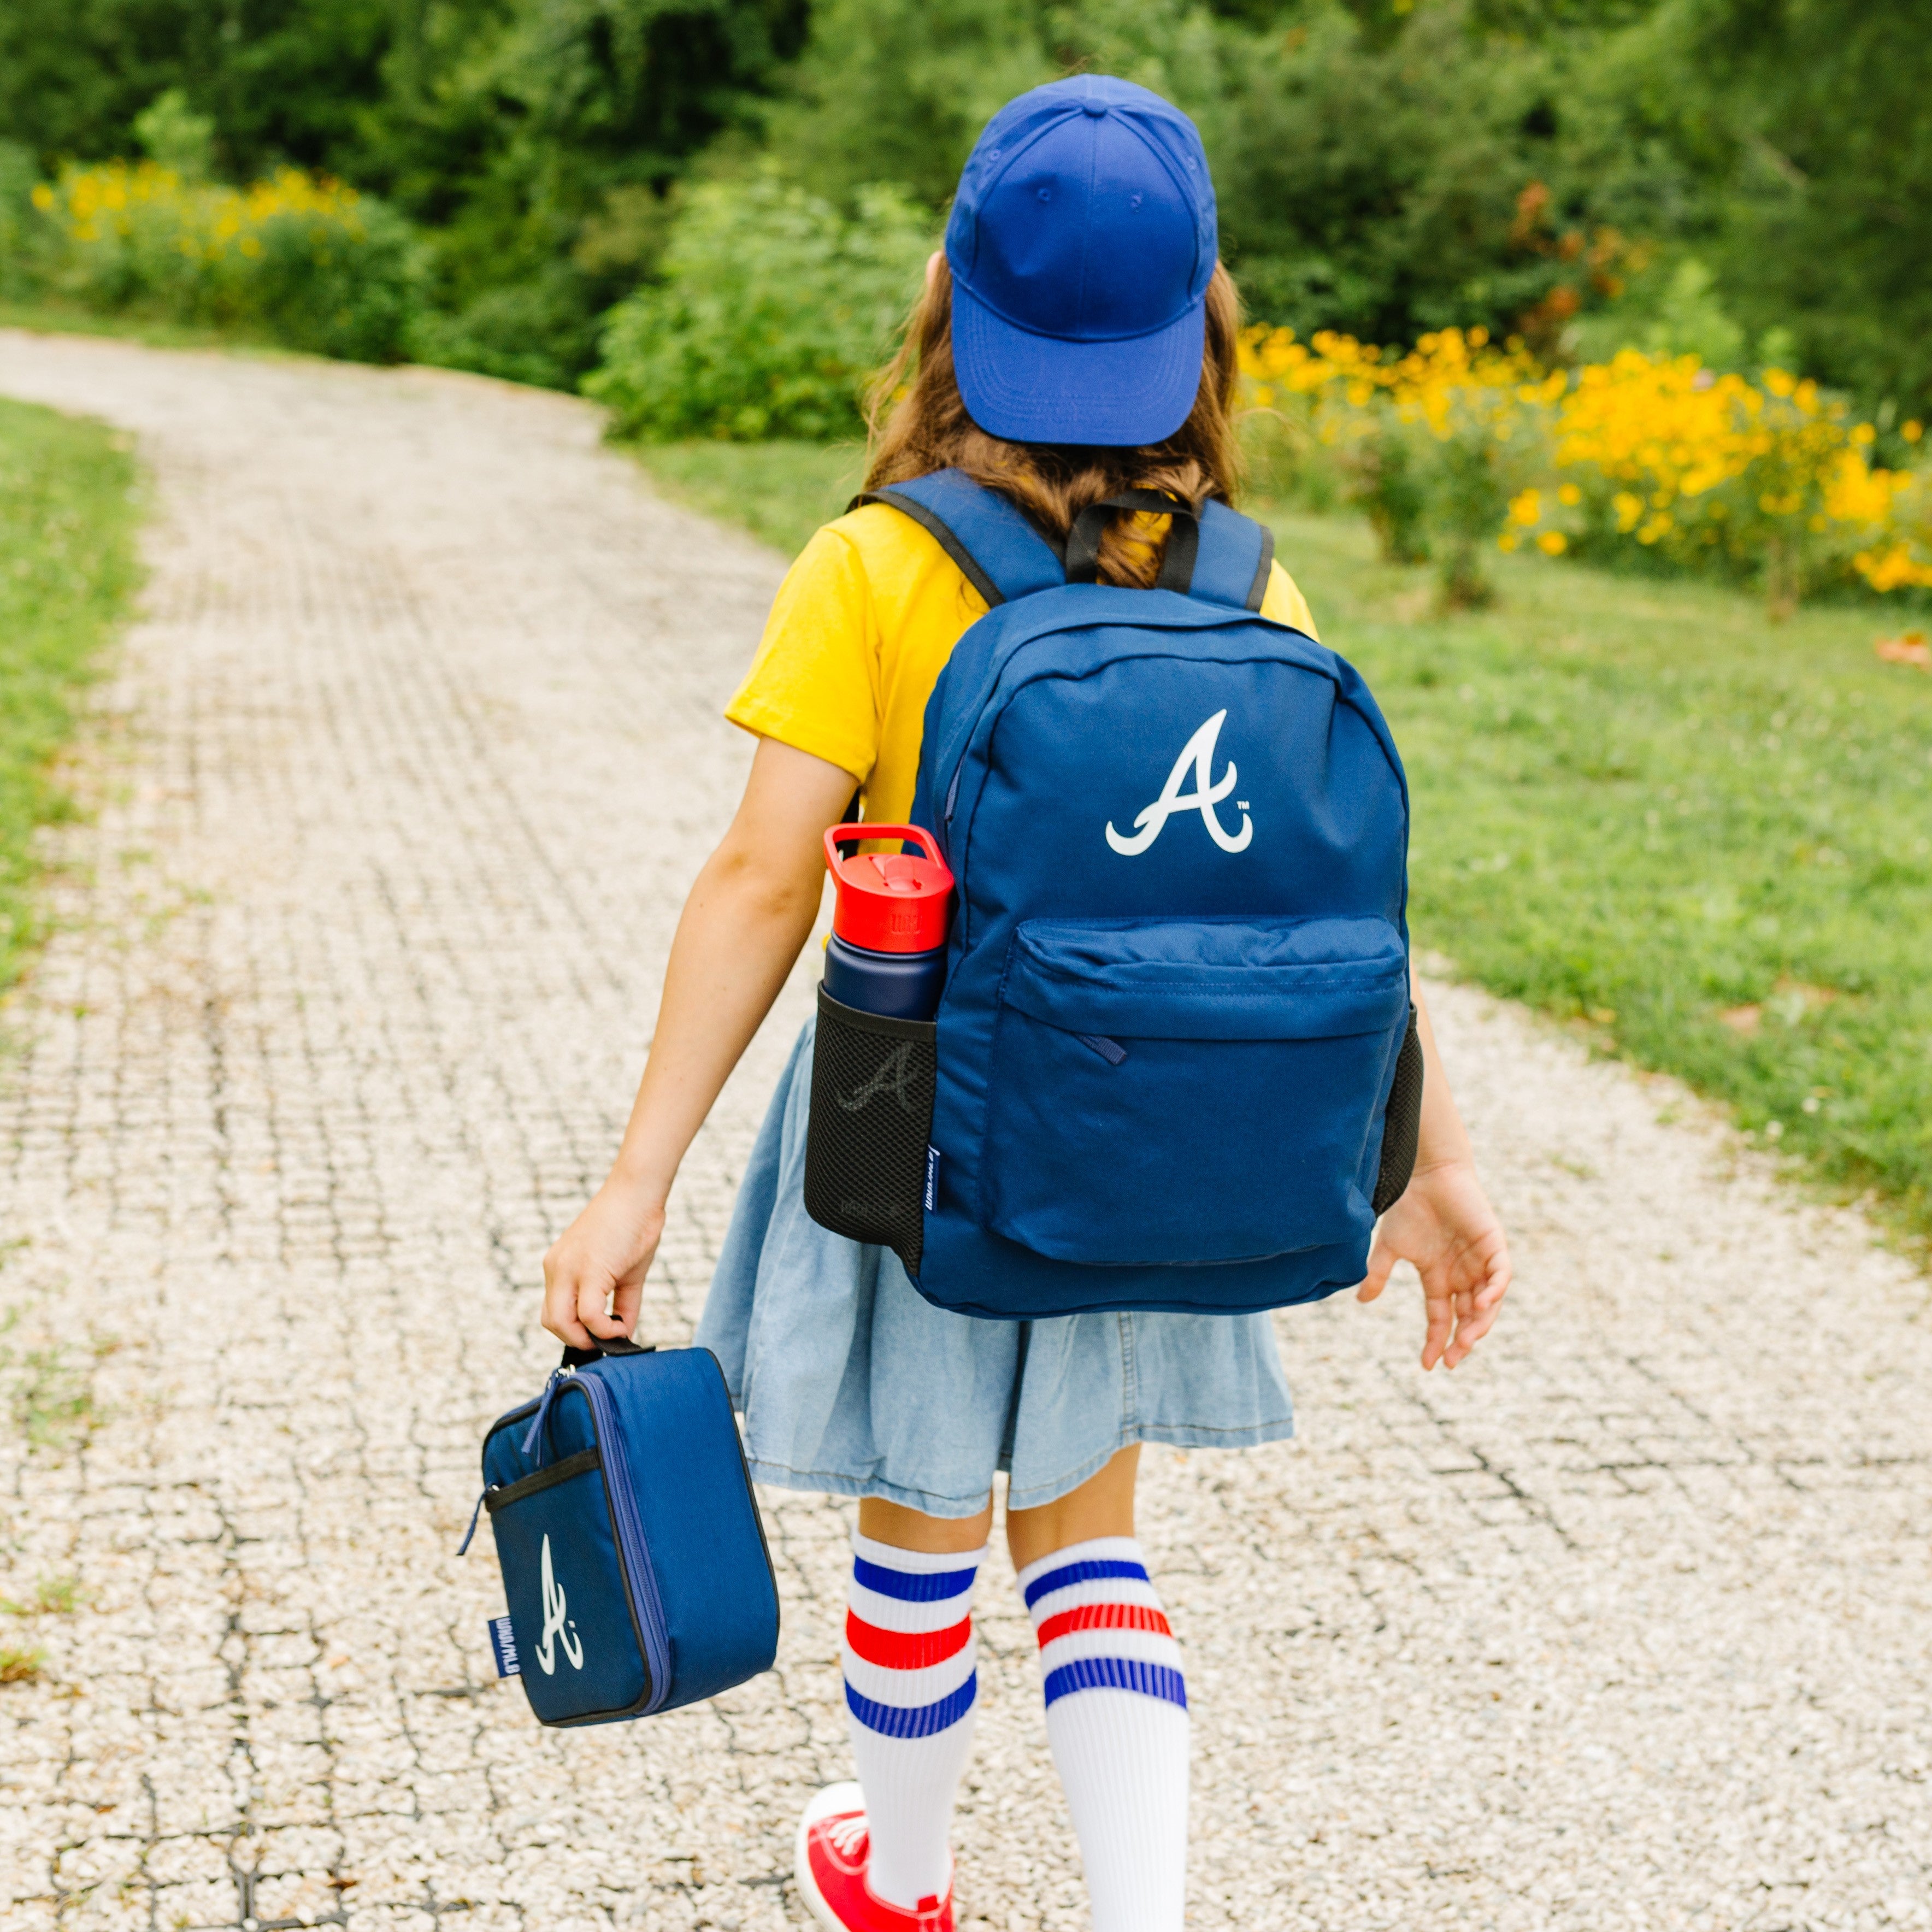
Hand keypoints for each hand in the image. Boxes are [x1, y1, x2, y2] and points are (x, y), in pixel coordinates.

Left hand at [541, 1178, 665, 1349]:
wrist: (639, 1193)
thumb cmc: (635, 1226)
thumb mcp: (625, 1272)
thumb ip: (622, 1304)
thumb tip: (625, 1334)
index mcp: (559, 1265)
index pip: (554, 1309)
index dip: (574, 1330)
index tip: (601, 1335)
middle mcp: (556, 1267)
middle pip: (551, 1321)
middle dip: (576, 1339)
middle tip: (603, 1342)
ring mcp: (568, 1268)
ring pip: (561, 1322)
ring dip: (586, 1338)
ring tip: (614, 1334)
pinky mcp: (588, 1270)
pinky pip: (588, 1314)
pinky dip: (604, 1329)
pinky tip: (622, 1327)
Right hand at [1358, 1158, 1510, 1369]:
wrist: (1425, 1173)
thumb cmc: (1409, 1206)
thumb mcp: (1390, 1246)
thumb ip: (1379, 1273)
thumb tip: (1362, 1300)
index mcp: (1439, 1278)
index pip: (1441, 1319)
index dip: (1436, 1342)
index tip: (1428, 1365)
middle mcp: (1462, 1275)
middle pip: (1467, 1317)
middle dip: (1462, 1340)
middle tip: (1453, 1359)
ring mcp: (1479, 1261)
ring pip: (1487, 1303)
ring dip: (1479, 1323)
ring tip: (1467, 1339)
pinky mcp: (1493, 1245)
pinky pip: (1501, 1274)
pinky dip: (1495, 1290)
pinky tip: (1482, 1304)